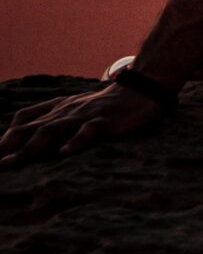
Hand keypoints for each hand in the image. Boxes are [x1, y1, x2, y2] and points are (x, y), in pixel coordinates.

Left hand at [0, 82, 165, 166]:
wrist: (139, 91)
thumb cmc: (103, 105)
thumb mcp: (72, 107)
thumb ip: (49, 116)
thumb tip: (22, 130)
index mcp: (56, 109)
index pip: (22, 120)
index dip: (4, 138)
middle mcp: (64, 112)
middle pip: (29, 129)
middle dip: (8, 146)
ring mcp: (82, 116)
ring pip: (51, 130)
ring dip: (30, 147)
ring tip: (13, 162)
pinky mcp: (103, 121)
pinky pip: (86, 132)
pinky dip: (74, 142)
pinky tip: (63, 153)